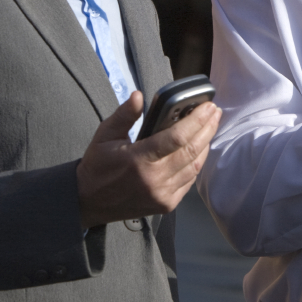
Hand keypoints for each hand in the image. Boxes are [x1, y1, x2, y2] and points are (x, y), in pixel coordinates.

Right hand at [75, 92, 221, 227]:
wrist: (87, 202)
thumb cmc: (97, 166)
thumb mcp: (104, 135)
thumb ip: (124, 115)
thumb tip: (139, 96)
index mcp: (137, 160)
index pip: (176, 138)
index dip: (196, 120)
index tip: (208, 106)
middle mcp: (153, 179)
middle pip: (191, 151)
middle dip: (207, 128)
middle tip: (214, 112)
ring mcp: (162, 194)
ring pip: (194, 167)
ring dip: (205, 145)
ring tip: (210, 126)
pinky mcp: (166, 205)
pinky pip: (189, 181)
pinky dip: (196, 163)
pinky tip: (199, 149)